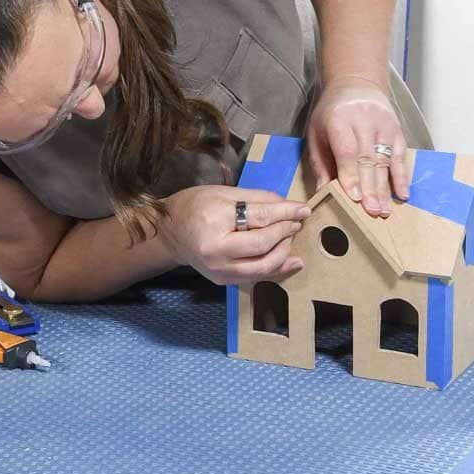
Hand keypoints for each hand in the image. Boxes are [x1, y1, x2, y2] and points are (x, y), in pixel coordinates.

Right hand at [159, 186, 309, 285]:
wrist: (169, 233)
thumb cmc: (194, 206)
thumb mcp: (223, 193)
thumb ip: (257, 199)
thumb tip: (288, 206)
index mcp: (214, 222)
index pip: (260, 218)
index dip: (286, 213)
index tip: (303, 209)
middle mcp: (216, 251)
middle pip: (263, 245)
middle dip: (285, 232)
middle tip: (296, 222)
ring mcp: (219, 270)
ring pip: (263, 266)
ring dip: (284, 252)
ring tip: (290, 238)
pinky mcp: (224, 281)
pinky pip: (256, 277)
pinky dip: (277, 269)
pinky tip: (291, 260)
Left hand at [306, 76, 408, 217]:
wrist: (356, 83)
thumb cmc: (330, 113)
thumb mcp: (317, 133)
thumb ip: (320, 162)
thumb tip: (322, 192)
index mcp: (340, 120)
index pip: (348, 151)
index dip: (351, 175)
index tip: (354, 198)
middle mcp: (365, 122)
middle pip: (368, 159)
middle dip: (370, 189)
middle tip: (371, 213)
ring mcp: (385, 125)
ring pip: (385, 161)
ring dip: (385, 188)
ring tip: (384, 211)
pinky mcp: (398, 130)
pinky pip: (401, 156)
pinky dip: (402, 177)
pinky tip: (402, 194)